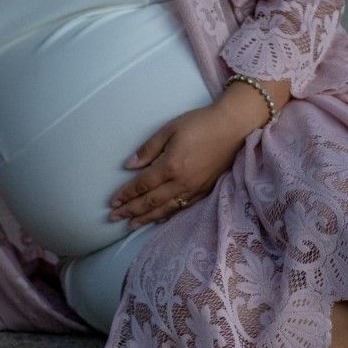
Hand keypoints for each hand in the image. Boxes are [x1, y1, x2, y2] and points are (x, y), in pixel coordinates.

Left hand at [108, 102, 248, 227]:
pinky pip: (183, 207)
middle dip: (131, 211)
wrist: (234, 126)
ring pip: (166, 209)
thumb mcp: (170, 129)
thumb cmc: (201, 123)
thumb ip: (149, 149)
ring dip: (147, 218)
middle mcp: (181, 182)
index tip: (113, 202)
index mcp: (170, 165)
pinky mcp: (205, 190)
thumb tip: (129, 165)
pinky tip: (159, 218)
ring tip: (132, 225)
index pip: (142, 185)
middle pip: (151, 201)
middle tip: (114, 218)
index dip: (126, 194)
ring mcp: (194, 188)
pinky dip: (168, 215)